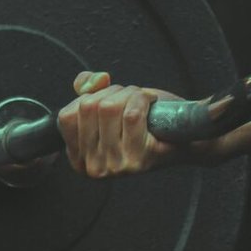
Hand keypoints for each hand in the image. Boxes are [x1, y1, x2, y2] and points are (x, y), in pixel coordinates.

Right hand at [56, 70, 181, 176]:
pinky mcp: (137, 160)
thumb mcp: (108, 101)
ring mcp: (114, 167)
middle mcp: (94, 168)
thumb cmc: (146, 120)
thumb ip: (87, 88)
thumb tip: (91, 82)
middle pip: (88, 107)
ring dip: (129, 94)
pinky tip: (151, 104)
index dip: (90, 97)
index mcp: (80, 159)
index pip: (66, 116)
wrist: (184, 136)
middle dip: (113, 92)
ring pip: (109, 108)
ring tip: (140, 101)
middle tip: (129, 98)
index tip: (109, 100)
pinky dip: (143, 99)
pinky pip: (131, 114)